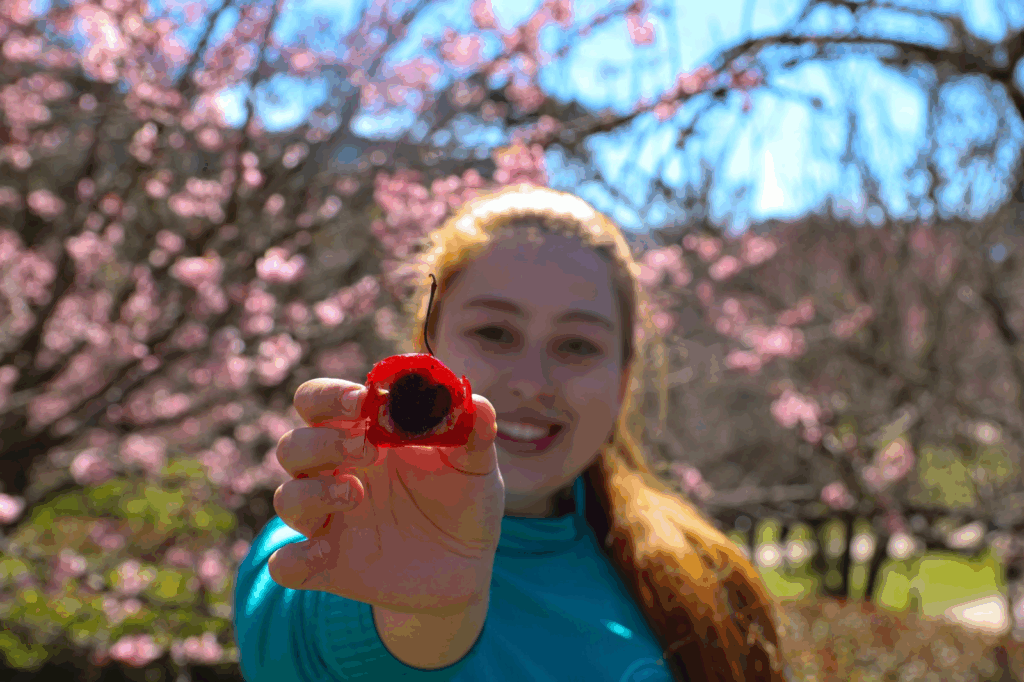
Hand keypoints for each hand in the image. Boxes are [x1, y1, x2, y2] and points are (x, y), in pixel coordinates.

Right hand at [268, 377, 502, 616]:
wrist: (467, 565)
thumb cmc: (463, 499)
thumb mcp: (476, 465)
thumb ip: (475, 433)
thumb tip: (476, 404)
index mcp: (363, 435)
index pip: (319, 402)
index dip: (329, 396)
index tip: (361, 400)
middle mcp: (336, 473)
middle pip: (293, 446)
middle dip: (321, 442)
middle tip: (366, 448)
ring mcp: (330, 520)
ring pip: (288, 498)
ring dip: (312, 492)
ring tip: (355, 494)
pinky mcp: (328, 565)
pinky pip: (288, 564)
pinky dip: (293, 559)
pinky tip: (322, 555)